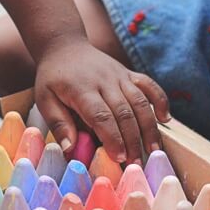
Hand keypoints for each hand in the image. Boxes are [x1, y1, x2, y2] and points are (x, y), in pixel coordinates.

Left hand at [34, 38, 169, 163]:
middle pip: (124, 112)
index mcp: (82, 89)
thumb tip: (70, 148)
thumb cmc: (53, 77)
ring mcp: (119, 75)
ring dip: (149, 126)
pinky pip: (149, 85)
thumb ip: (58, 123)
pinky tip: (165, 119)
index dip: (113, 138)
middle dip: (132, 140)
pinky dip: (160, 100)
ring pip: (140, 101)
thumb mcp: (44, 99)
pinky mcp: (128, 73)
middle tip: (137, 163)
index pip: (101, 116)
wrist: (65, 46)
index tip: (120, 158)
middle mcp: (104, 81)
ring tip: (154, 149)